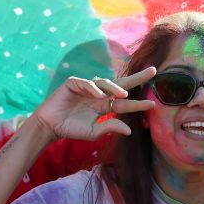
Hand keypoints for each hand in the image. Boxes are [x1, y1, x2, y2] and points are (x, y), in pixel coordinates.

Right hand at [31, 68, 156, 140]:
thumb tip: (129, 130)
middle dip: (137, 78)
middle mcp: (99, 94)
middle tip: (153, 71)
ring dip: (115, 88)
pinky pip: (86, 83)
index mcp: (104, 106)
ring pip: (105, 83)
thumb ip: (109, 128)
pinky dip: (93, 88)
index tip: (153, 104)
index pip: (125, 104)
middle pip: (121, 84)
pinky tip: (99, 95)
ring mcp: (87, 87)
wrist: (50, 126)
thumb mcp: (93, 132)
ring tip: (123, 96)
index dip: (138, 104)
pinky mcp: (74, 83)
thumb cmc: (71, 129)